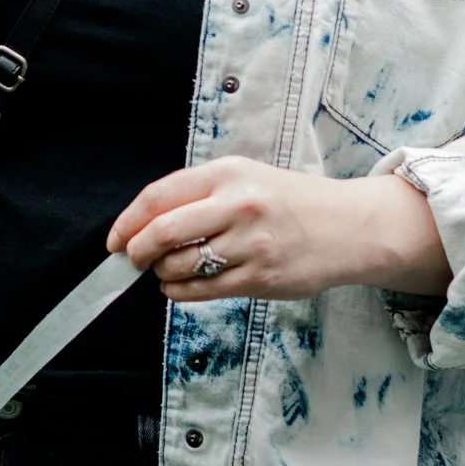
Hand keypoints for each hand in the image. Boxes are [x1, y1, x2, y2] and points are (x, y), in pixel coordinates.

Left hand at [109, 158, 448, 303]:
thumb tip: (142, 222)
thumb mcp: (244, 178)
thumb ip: (197, 194)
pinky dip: (180, 292)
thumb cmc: (290, 202)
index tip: (115, 239)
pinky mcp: (260, 278)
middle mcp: (237, 206)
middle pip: (161, 233)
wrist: (349, 227)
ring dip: (161, 273)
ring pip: (179, 266)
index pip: (158, 197)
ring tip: (167, 269)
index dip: (127, 221)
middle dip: (137, 251)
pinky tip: (182, 285)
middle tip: (133, 258)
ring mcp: (250, 244)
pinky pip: (202, 291)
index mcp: (228, 173)